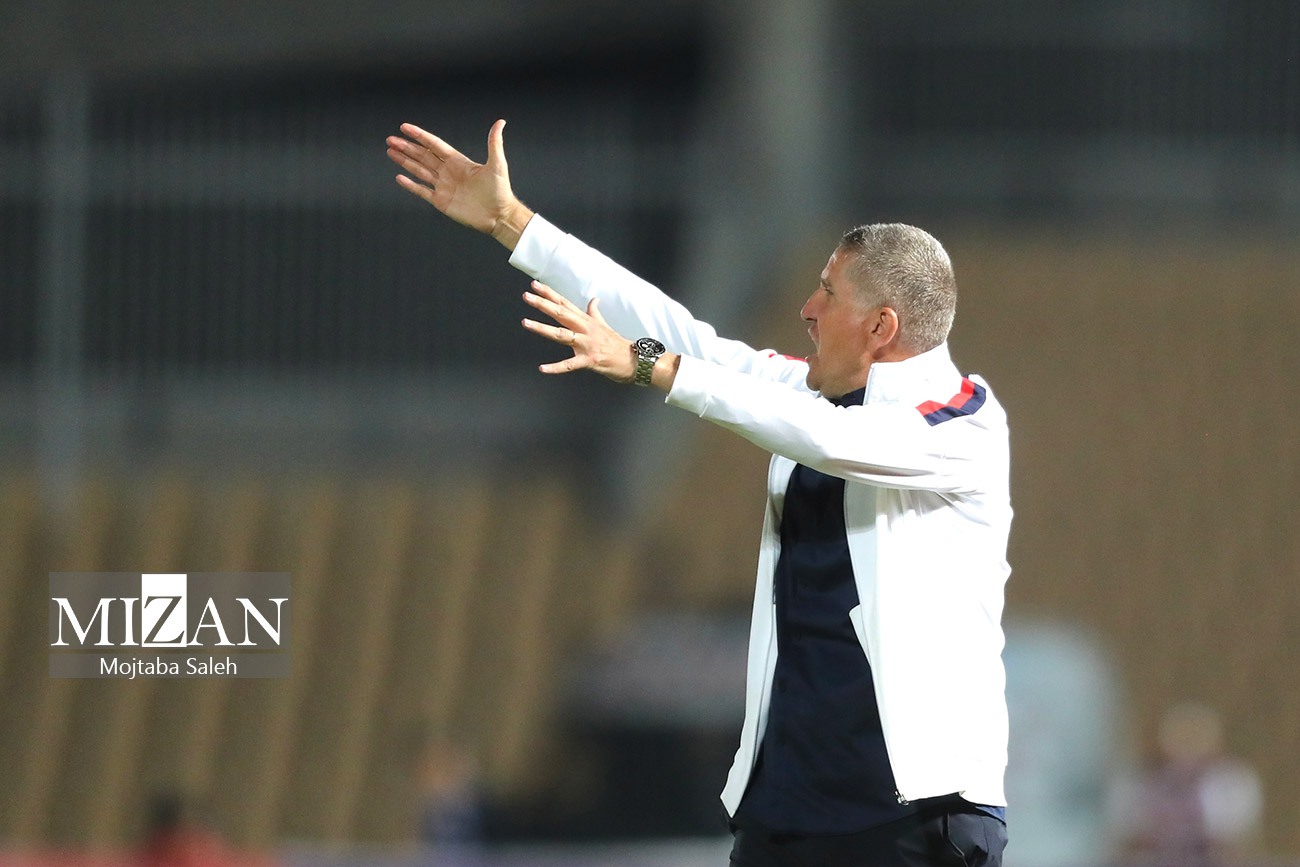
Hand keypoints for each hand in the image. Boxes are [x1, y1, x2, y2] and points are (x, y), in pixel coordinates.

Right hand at [386, 119, 532, 248]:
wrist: (499, 216)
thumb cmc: (500, 191)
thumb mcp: (497, 165)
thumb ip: (494, 143)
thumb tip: (500, 122)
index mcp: (458, 161)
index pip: (434, 145)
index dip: (420, 136)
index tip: (405, 127)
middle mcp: (448, 172)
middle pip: (423, 156)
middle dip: (407, 147)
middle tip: (391, 139)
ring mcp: (443, 187)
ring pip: (419, 171)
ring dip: (405, 161)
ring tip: (391, 152)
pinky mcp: (441, 201)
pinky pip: (422, 191)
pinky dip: (411, 185)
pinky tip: (399, 177)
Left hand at [521, 281, 635, 383]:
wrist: (634, 360)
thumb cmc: (617, 344)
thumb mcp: (604, 324)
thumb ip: (594, 312)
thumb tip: (594, 299)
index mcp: (586, 321)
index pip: (565, 304)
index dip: (550, 294)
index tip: (535, 285)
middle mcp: (585, 329)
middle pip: (561, 314)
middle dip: (543, 304)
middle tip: (527, 296)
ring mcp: (586, 344)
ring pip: (561, 334)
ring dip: (543, 328)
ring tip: (526, 322)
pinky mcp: (589, 360)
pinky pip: (570, 365)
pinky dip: (556, 368)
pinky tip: (542, 368)